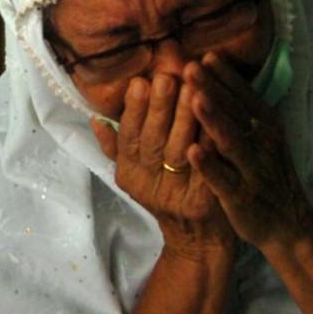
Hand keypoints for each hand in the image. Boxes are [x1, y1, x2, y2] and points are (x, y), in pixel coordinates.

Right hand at [91, 70, 235, 258]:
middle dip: (160, 107)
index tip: (140, 81)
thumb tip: (95, 118)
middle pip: (153, 141)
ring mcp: (175, 195)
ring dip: (186, 117)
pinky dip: (210, 139)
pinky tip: (216, 116)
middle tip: (167, 77)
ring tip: (193, 87)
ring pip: (179, 150)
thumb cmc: (166, 192)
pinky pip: (206, 164)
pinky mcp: (201, 201)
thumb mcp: (135, 172)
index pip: (127, 137)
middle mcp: (148, 185)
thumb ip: (115, 146)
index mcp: (130, 174)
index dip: (133, 110)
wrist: (198, 236)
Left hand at [184, 52, 312, 250]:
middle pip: (235, 112)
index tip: (205, 55)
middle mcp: (262, 143)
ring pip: (231, 142)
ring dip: (213, 120)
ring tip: (194, 100)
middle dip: (213, 89)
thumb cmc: (267, 173)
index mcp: (265, 125)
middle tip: (190, 67)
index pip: (244, 95)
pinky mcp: (242, 197)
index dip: (226, 76)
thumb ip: (242, 110)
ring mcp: (253, 170)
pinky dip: (210, 166)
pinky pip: (224, 179)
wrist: (289, 224)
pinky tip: (193, 152)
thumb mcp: (263, 137)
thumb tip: (215, 75)